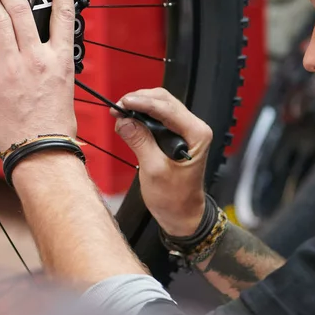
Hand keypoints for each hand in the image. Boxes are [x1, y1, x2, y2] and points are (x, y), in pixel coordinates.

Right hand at [113, 88, 212, 235]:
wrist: (182, 214)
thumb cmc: (175, 198)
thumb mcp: (153, 170)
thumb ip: (140, 142)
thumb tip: (125, 121)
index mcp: (197, 134)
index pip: (167, 109)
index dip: (142, 103)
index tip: (122, 103)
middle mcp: (194, 128)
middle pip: (165, 101)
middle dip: (139, 101)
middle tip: (117, 108)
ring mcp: (185, 130)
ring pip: (161, 106)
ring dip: (139, 106)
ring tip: (120, 113)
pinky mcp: (176, 135)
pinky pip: (158, 117)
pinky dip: (142, 115)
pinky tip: (129, 120)